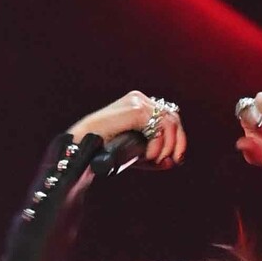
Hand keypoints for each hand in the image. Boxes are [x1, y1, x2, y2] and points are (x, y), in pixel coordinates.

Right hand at [69, 91, 184, 167]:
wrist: (82, 150)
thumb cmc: (103, 153)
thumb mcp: (134, 155)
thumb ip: (154, 157)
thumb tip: (175, 161)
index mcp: (139, 104)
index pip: (170, 116)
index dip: (179, 139)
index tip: (176, 159)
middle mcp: (139, 99)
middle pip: (173, 118)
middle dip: (177, 143)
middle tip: (171, 161)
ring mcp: (137, 102)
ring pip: (169, 123)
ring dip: (167, 146)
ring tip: (153, 160)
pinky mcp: (135, 110)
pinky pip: (158, 127)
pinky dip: (157, 145)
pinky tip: (148, 155)